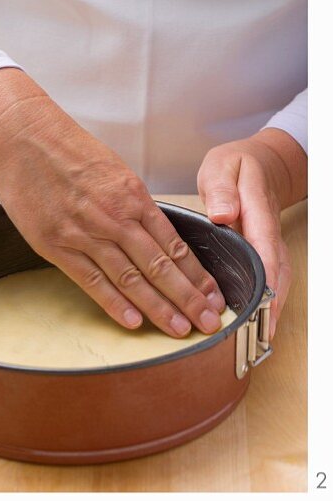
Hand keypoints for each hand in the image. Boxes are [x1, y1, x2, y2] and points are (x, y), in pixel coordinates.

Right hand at [0, 68, 225, 337]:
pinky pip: (92, 280)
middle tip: (208, 322)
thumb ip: (131, 205)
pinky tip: (134, 322)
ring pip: (131, 278)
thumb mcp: (112, 172)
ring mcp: (87, 234)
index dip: (197, 275)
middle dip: (188, 298)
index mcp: (134, 197)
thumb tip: (150, 234)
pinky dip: (114, 303)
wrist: (23, 136)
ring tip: (180, 329)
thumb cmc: (67, 151)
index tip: (213, 296)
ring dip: (159, 307)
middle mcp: (117, 217)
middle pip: (161, 266)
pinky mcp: (58, 246)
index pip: (175, 245)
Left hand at [198, 128, 306, 336]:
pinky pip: (273, 278)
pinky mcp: (268, 251)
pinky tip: (260, 321)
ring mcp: (271, 243)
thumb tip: (223, 215)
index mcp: (257, 211)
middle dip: (272, 302)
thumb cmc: (236, 166)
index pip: (264, 246)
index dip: (265, 276)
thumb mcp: (222, 167)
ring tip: (261, 337)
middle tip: (261, 333)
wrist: (259, 163)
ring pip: (279, 278)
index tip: (263, 300)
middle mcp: (269, 231)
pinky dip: (269, 300)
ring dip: (272, 307)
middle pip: (277, 270)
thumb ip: (222, 189)